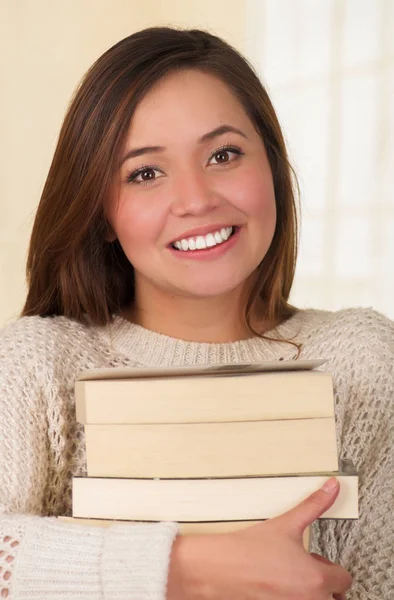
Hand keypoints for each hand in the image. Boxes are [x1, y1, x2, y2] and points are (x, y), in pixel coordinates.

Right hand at [167, 477, 351, 599]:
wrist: (220, 568)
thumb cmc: (249, 551)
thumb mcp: (287, 523)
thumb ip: (314, 505)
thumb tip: (331, 488)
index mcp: (317, 580)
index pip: (344, 579)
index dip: (331, 566)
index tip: (319, 560)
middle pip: (333, 597)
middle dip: (323, 583)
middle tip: (305, 567)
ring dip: (308, 592)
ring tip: (290, 576)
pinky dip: (291, 597)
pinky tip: (276, 585)